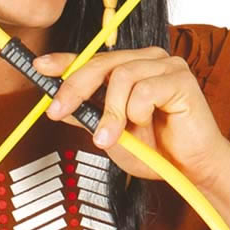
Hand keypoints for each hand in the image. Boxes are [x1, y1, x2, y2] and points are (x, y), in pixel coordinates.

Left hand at [33, 47, 229, 188]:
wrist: (190, 171)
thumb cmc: (155, 151)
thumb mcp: (108, 134)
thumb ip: (86, 116)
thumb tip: (56, 104)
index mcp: (129, 68)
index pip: (91, 59)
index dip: (64, 61)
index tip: (38, 66)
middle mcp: (146, 60)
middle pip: (101, 62)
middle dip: (75, 87)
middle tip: (57, 110)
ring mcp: (165, 65)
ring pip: (122, 76)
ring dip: (111, 112)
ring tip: (111, 137)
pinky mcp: (181, 77)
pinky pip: (145, 89)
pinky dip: (138, 112)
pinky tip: (149, 125)